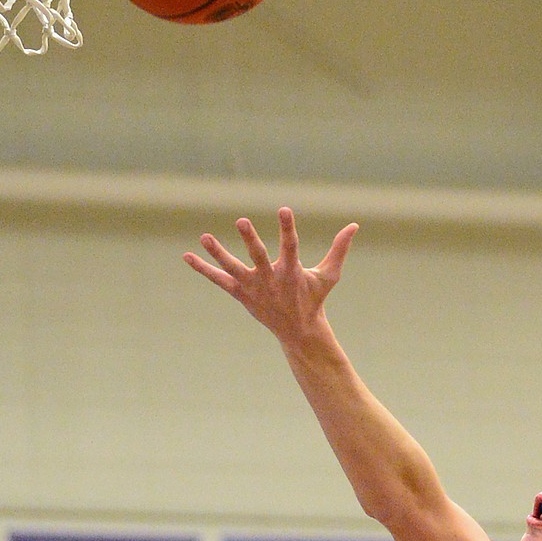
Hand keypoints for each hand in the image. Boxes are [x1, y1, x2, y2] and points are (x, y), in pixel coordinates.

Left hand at [184, 207, 357, 348]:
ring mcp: (252, 287)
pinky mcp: (240, 294)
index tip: (284, 209)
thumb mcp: (328, 276)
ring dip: (217, 253)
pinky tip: (187, 256)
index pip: (289, 246)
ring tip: (204, 236)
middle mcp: (270, 279)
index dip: (286, 227)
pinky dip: (203, 269)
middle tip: (241, 221)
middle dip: (250, 239)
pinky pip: (218, 280)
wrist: (298, 331)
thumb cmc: (314, 299)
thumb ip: (339, 249)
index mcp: (291, 272)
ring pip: (232, 268)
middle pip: (258, 256)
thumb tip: (354, 225)